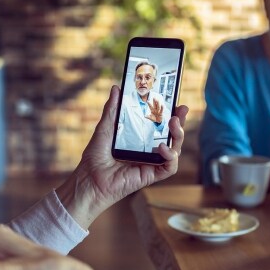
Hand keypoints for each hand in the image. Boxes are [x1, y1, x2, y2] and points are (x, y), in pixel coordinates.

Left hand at [57, 85, 187, 228]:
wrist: (88, 180)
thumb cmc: (94, 158)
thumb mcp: (105, 128)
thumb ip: (112, 110)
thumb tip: (117, 89)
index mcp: (140, 140)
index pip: (160, 126)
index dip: (170, 114)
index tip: (175, 102)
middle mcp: (149, 151)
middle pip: (172, 137)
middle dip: (181, 123)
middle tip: (181, 109)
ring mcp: (151, 164)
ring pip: (175, 150)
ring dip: (179, 136)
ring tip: (173, 123)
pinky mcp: (151, 176)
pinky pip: (169, 167)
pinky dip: (171, 156)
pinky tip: (162, 147)